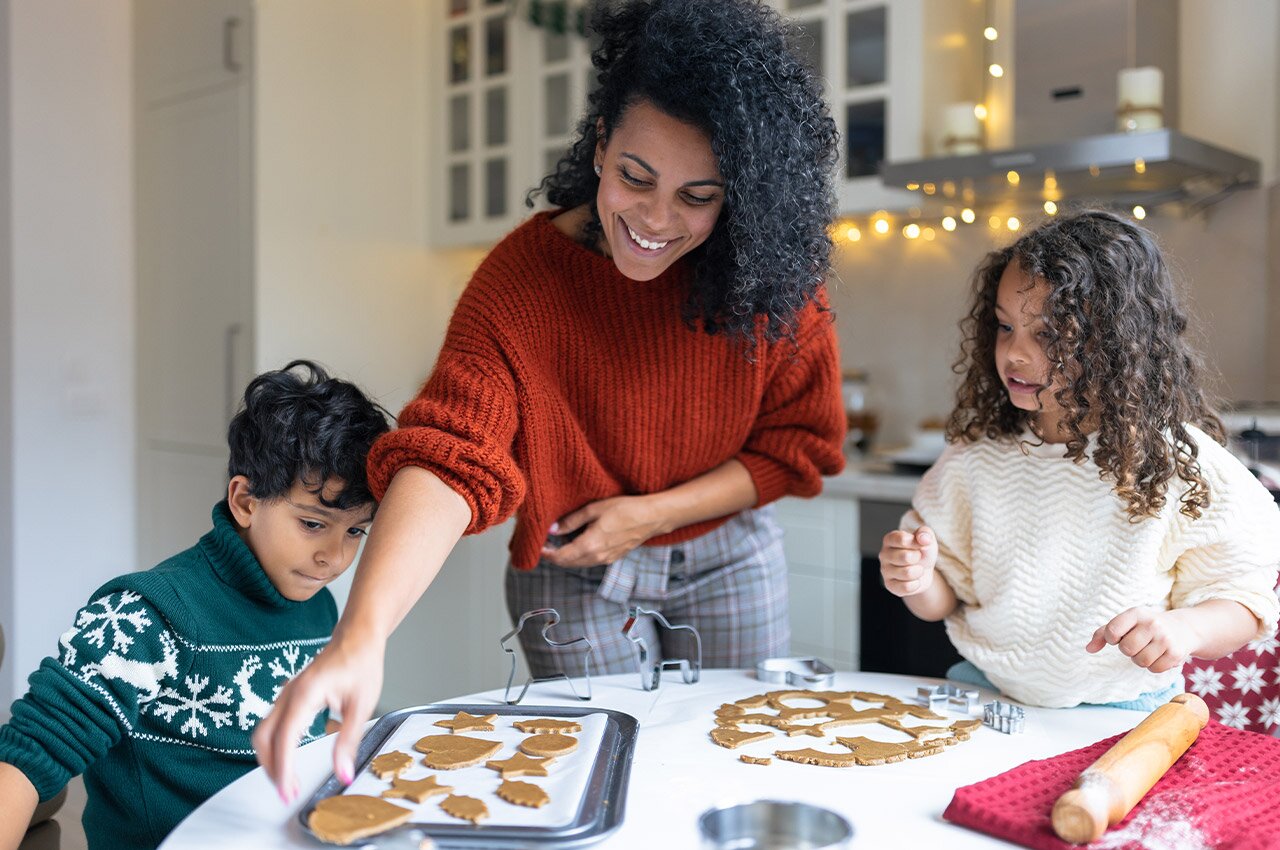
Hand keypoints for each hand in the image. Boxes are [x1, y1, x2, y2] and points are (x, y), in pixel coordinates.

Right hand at [252, 632, 384, 802]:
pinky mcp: (290, 696)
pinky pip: (272, 725)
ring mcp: (286, 694)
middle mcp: (289, 694)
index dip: (283, 769)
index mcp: (305, 694)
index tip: (288, 791)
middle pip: (263, 738)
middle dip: (271, 768)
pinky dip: (274, 746)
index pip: (284, 739)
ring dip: (271, 758)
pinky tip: (288, 759)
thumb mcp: (362, 706)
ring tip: (288, 781)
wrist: (357, 636)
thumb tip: (343, 773)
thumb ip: (348, 741)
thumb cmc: (361, 663)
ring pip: (263, 732)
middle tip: (288, 792)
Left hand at [540, 495, 665, 567]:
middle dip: (554, 556)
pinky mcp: (613, 558)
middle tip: (545, 544)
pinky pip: (590, 561)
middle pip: (568, 563)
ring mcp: (606, 560)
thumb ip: (571, 521)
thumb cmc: (625, 509)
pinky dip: (578, 556)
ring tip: (558, 543)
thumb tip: (552, 530)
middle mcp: (597, 557)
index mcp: (590, 546)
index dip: (547, 554)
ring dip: (566, 557)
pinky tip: (576, 544)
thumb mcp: (594, 509)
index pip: (561, 557)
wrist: (652, 517)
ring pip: (579, 564)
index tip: (538, 546)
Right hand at [879, 527, 937, 596]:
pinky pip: (906, 587)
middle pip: (905, 557)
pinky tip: (914, 580)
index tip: (920, 544)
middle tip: (917, 557)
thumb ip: (925, 533)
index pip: (902, 539)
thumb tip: (923, 539)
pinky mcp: (889, 585)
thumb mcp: (926, 539)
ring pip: (907, 573)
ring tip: (917, 569)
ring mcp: (885, 571)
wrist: (923, 571)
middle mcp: (884, 554)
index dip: (916, 543)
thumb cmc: (922, 552)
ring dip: (918, 571)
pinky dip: (916, 584)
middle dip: (918, 558)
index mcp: (890, 539)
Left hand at [1086, 606, 1196, 672]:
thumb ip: (1103, 633)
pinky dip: (1153, 666)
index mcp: (1136, 613)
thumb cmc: (1145, 626)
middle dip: (1127, 650)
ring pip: (1140, 661)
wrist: (1183, 628)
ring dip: (1140, 659)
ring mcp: (1165, 639)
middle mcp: (1152, 624)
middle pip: (1126, 649)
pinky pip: (1154, 669)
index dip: (1111, 638)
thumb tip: (1088, 649)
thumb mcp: (1126, 622)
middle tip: (1136, 644)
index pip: (1112, 630)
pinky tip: (1159, 655)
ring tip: (1148, 649)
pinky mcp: (1175, 654)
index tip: (1118, 637)